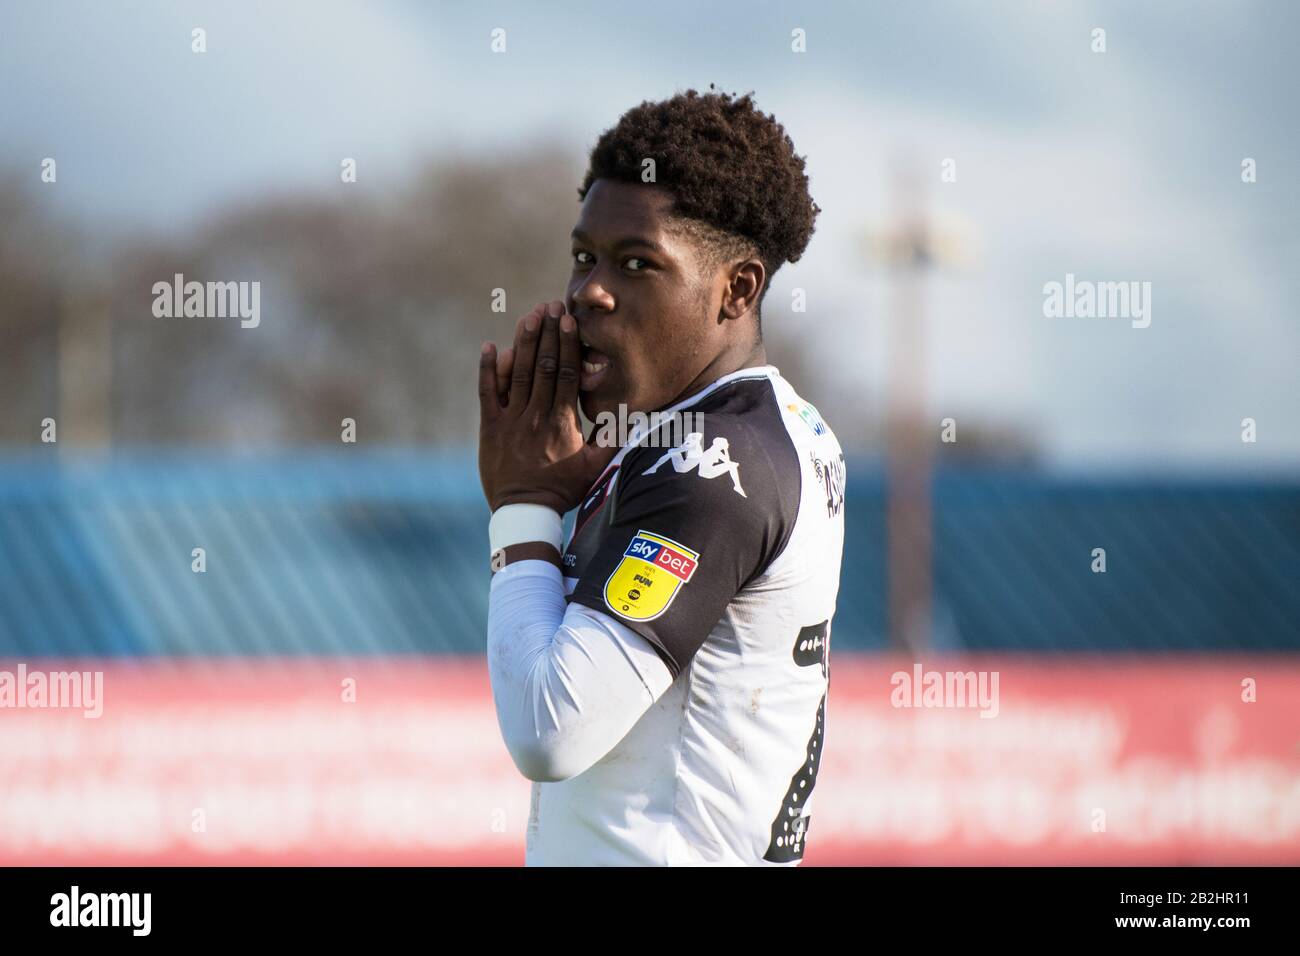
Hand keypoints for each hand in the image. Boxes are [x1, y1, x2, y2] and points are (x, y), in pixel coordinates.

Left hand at [478, 300, 616, 513]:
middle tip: (550, 305)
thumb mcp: (595, 466)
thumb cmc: (564, 489)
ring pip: (518, 374)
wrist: (525, 511)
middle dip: (547, 333)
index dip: (567, 344)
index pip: (566, 374)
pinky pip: (488, 393)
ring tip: (529, 316)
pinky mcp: (490, 428)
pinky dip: (489, 369)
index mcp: (562, 422)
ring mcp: (510, 420)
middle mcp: (536, 416)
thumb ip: (612, 439)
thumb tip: (634, 414)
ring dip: (524, 343)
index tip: (568, 320)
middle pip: (543, 366)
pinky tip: (491, 346)